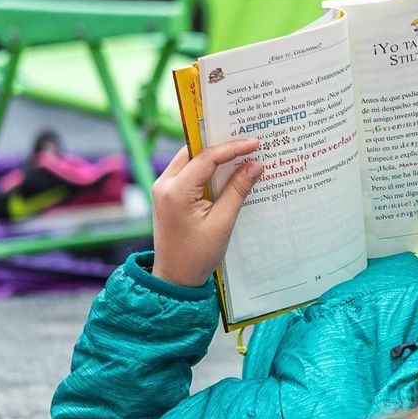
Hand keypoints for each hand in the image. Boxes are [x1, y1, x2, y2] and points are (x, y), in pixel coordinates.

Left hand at [150, 139, 262, 286]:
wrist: (175, 277)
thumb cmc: (197, 254)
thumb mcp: (222, 222)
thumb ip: (237, 190)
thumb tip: (254, 165)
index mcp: (176, 191)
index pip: (206, 158)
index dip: (232, 148)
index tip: (254, 142)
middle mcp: (164, 184)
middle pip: (194, 152)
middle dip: (221, 145)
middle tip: (247, 141)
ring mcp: (163, 189)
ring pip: (190, 159)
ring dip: (214, 156)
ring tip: (240, 153)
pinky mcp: (167, 194)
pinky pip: (188, 172)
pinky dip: (207, 168)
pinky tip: (226, 170)